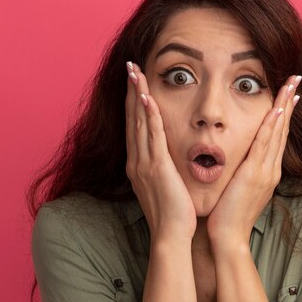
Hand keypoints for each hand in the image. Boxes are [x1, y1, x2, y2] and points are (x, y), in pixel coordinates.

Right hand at [125, 62, 196, 244]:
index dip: (133, 102)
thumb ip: (162, 170)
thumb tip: (167, 160)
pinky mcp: (157, 167)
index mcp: (138, 165)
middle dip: (131, 90)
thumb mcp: (163, 187)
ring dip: (136, 94)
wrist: (171, 236)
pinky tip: (147, 97)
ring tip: (134, 71)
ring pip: (139, 122)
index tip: (134, 82)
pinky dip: (148, 116)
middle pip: (132, 118)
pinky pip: (152, 136)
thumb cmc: (172, 214)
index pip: (135, 126)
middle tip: (130, 66)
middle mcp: (137, 161)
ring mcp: (144, 163)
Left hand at [207, 75, 301, 252]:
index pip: (277, 136)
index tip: (289, 94)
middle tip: (295, 79)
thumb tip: (241, 162)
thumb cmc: (229, 216)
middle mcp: (271, 169)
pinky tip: (277, 110)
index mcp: (267, 171)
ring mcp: (265, 171)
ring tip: (290, 85)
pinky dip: (272, 127)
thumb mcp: (240, 190)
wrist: (228, 237)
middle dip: (289, 102)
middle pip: (282, 129)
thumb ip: (244, 174)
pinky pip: (264, 145)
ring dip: (284, 106)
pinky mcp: (254, 174)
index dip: (284, 114)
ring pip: (277, 132)